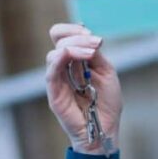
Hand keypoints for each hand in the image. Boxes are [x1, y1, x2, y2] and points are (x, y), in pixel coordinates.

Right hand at [45, 23, 122, 154]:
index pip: (63, 36)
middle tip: (96, 43)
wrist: (105, 128)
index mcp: (74, 61)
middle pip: (58, 40)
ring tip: (91, 53)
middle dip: (77, 36)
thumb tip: (86, 36)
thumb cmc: (106, 103)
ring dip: (74, 47)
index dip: (74, 30)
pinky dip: (59, 59)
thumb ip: (94, 55)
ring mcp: (57, 80)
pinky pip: (51, 72)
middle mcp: (63, 68)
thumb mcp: (106, 72)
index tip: (92, 35)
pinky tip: (70, 54)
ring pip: (55, 54)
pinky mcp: (54, 93)